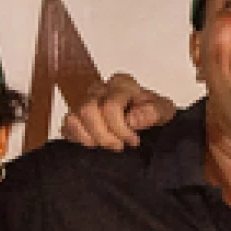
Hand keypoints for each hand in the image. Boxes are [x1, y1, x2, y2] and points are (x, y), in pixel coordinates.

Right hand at [60, 73, 176, 150]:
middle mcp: (100, 89)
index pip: (110, 105)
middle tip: (119, 147)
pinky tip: (97, 145)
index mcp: (121, 83)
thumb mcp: (164, 112)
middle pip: (88, 110)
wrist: (149, 126)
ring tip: (108, 147)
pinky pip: (66, 126)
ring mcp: (84, 101)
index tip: (134, 141)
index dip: (121, 128)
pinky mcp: (75, 116)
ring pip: (74, 118)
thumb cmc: (154, 115)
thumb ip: (153, 112)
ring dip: (92, 139)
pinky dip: (80, 140)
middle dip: (105, 135)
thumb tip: (132, 119)